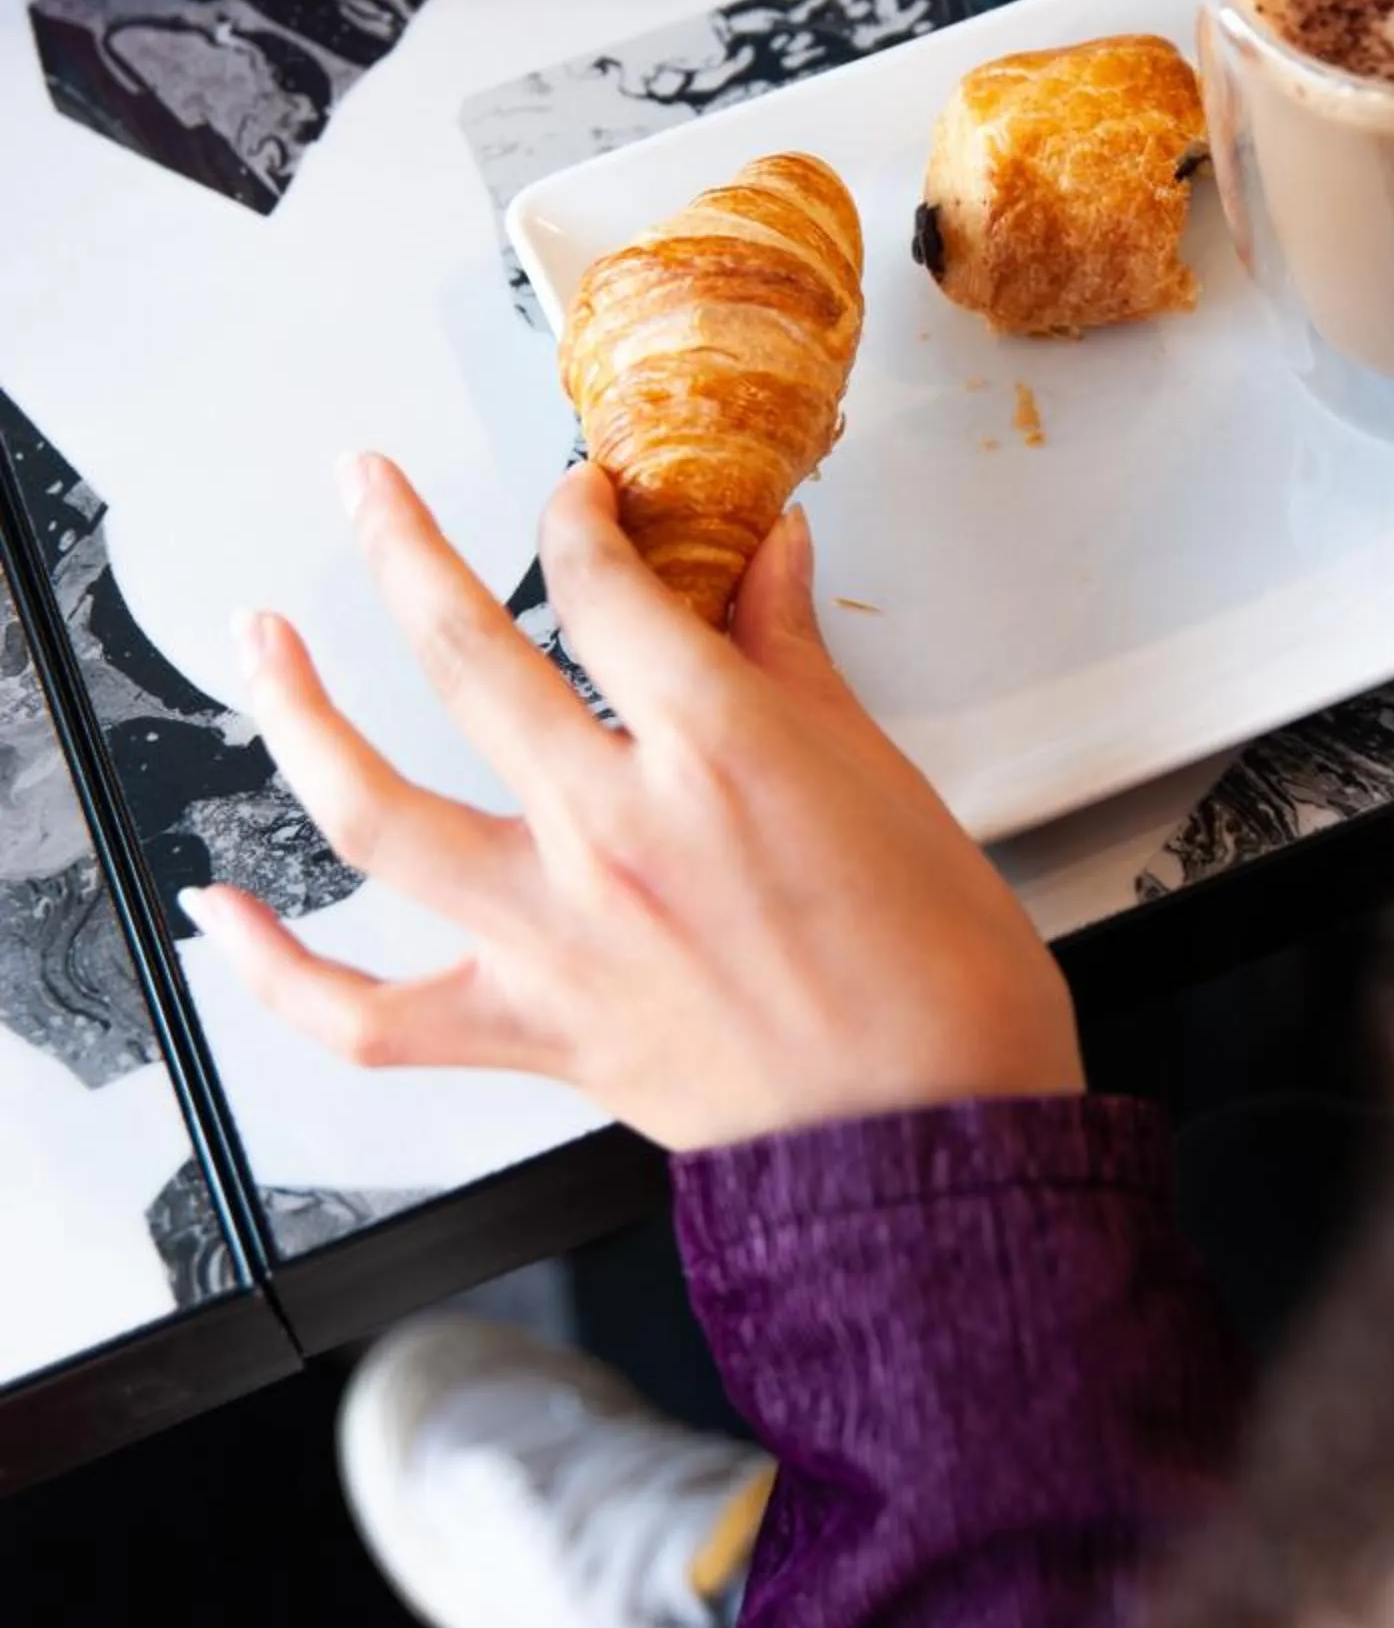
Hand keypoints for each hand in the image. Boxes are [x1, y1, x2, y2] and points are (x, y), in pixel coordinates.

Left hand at [184, 456, 1082, 1150]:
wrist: (932, 1139)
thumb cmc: (936, 977)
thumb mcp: (883, 778)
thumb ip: (796, 657)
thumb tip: (772, 557)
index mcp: (716, 750)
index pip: (602, 586)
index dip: (574, 516)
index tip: (575, 500)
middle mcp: (613, 831)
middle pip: (460, 652)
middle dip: (397, 543)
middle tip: (365, 488)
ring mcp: (556, 937)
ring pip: (373, 813)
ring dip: (296, 716)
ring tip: (262, 644)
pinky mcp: (532, 1036)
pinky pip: (366, 1015)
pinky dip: (277, 971)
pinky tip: (223, 914)